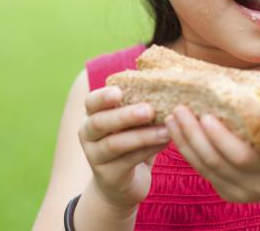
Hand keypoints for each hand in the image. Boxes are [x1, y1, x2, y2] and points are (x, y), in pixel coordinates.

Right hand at [78, 86, 169, 210]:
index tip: (119, 92)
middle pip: (100, 122)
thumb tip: (171, 77)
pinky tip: (165, 143)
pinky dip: (148, 150)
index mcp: (93, 114)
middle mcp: (88, 134)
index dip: (103, 96)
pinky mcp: (108, 176)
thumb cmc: (134, 140)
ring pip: (115, 144)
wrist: (124, 183)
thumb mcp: (135, 120)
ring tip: (166, 131)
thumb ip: (142, 102)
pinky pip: (127, 161)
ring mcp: (94, 156)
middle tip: (149, 110)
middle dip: (125, 115)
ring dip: (143, 136)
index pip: (91, 102)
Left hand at [165, 104, 259, 203]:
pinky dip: (188, 151)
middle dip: (194, 134)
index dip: (221, 137)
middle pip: (216, 161)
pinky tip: (178, 132)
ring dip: (185, 141)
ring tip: (172, 117)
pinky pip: (203, 171)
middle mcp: (256, 183)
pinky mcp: (227, 192)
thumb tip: (241, 83)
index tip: (206, 115)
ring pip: (205, 167)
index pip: (241, 155)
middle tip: (180, 109)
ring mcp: (239, 192)